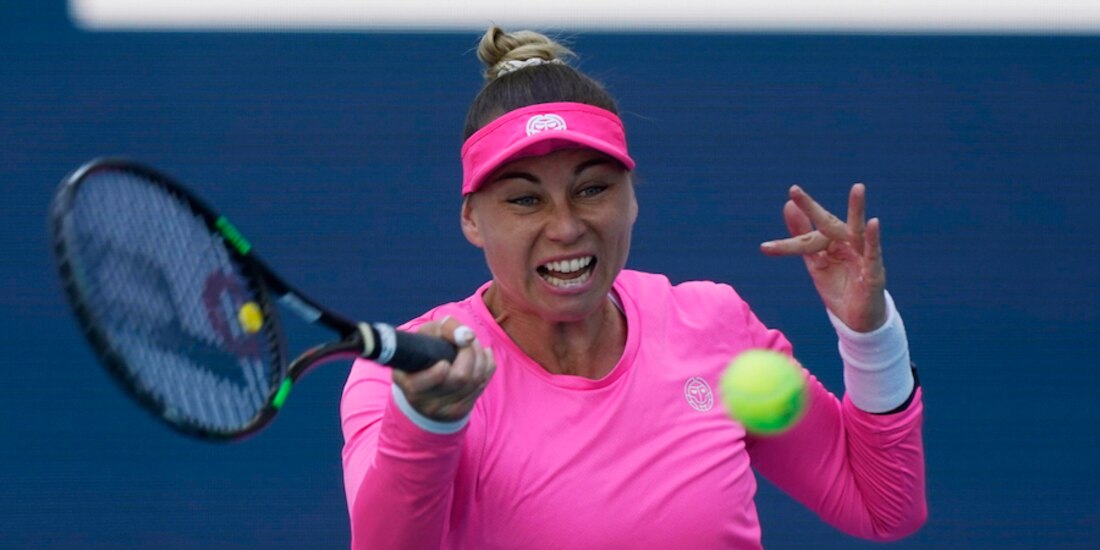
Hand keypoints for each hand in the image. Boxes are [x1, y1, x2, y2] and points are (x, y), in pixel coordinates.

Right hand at [391, 317, 495, 421]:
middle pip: (461, 377)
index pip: (422, 385)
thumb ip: (445, 329)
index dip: (436, 374)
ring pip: (476, 381)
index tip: (443, 362)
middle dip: (469, 353)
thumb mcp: (425, 336)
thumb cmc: (423, 353)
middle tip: (467, 340)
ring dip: (480, 356)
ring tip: (473, 344)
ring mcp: (446, 410)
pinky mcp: (461, 410)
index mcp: (410, 385)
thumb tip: (468, 336)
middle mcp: (426, 402)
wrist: (423, 386)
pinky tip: (482, 355)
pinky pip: (483, 385)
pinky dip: (487, 365)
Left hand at [760, 184, 886, 331]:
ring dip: (857, 210)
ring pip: (857, 231)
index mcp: (831, 243)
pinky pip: (873, 254)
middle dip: (811, 209)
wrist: (857, 320)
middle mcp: (847, 245)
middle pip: (827, 225)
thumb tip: (789, 206)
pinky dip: (873, 239)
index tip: (767, 240)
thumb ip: (802, 237)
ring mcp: (862, 257)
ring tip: (858, 188)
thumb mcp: (815, 262)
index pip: (806, 238)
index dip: (788, 240)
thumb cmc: (838, 287)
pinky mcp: (874, 273)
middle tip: (794, 190)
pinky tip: (873, 223)